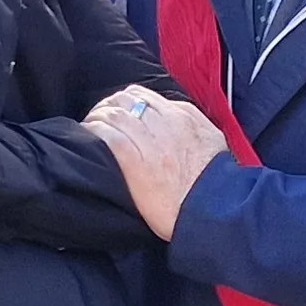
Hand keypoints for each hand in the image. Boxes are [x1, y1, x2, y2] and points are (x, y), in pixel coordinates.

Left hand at [82, 87, 225, 238]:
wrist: (214, 210)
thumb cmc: (216, 185)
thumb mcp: (213, 143)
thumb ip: (194, 126)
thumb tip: (177, 119)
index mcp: (184, 117)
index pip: (145, 96)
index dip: (126, 102)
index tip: (120, 113)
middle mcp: (166, 123)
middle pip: (125, 100)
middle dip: (108, 106)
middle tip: (100, 119)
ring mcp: (150, 141)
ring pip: (113, 114)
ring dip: (97, 118)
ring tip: (90, 128)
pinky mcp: (135, 162)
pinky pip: (108, 135)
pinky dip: (94, 132)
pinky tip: (89, 138)